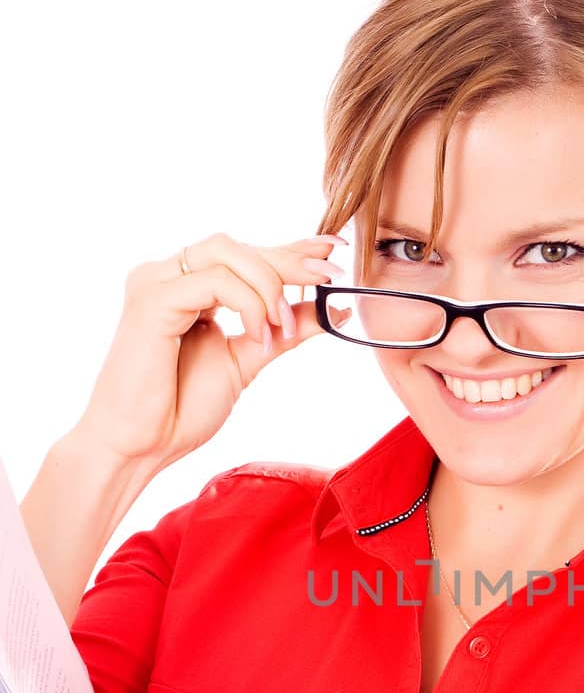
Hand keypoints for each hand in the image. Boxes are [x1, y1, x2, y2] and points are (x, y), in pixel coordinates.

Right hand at [73, 231, 350, 472]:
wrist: (143, 445)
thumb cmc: (181, 408)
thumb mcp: (247, 360)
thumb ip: (283, 333)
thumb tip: (331, 311)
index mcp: (188, 287)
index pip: (243, 255)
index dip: (289, 248)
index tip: (330, 250)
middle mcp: (168, 276)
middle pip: (238, 247)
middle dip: (290, 261)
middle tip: (330, 278)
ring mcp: (156, 283)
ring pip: (227, 252)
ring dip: (268, 286)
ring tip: (282, 327)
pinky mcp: (151, 300)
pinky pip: (214, 282)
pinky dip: (248, 304)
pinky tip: (258, 334)